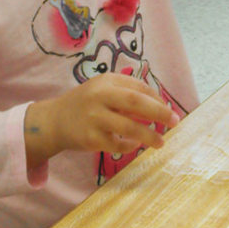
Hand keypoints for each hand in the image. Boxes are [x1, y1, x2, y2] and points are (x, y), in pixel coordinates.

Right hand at [24, 74, 179, 169]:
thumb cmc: (85, 103)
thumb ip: (126, 91)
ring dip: (149, 136)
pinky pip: (116, 144)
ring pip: (129, 127)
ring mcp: (94, 118)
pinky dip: (129, 146)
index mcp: (106, 81)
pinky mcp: (90, 138)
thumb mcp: (102, 88)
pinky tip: (134, 145)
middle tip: (175, 121)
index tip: (169, 109)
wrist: (53, 120)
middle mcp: (100, 96)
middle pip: (136, 102)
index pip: (138, 87)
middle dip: (159, 112)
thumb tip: (159, 103)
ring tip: (161, 142)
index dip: (157, 98)